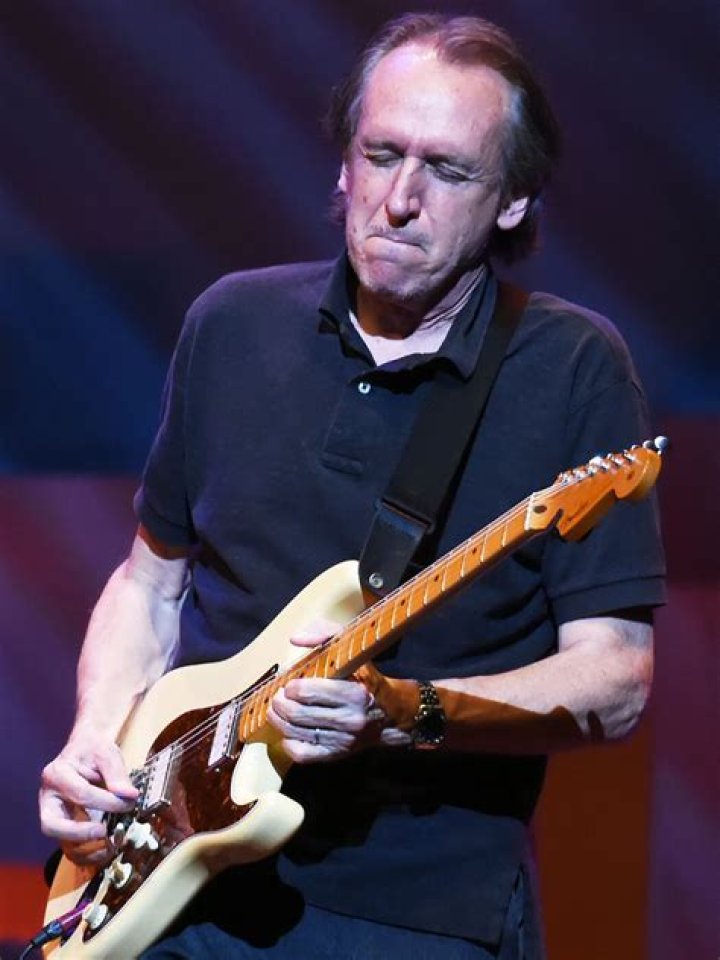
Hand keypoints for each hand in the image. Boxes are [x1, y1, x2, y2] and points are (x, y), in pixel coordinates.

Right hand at [39, 731, 138, 865]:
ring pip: (61, 842)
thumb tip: (128, 795)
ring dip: (87, 849)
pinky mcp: (64, 828)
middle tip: (104, 832)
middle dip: (79, 833)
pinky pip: (70, 848)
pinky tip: (107, 850)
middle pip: (52, 824)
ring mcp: (54, 815)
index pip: (80, 793)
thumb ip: (116, 774)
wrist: (86, 751)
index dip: (107, 802)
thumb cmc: (93, 750)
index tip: (129, 802)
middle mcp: (48, 798)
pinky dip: (88, 855)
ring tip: (112, 844)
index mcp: (56, 774)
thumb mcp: (106, 753)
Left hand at [266, 618, 382, 761]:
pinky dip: (288, 742)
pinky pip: (302, 754)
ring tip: (277, 710)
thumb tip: (295, 639)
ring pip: (295, 733)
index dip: (291, 686)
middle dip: (280, 703)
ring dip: (278, 720)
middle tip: (278, 696)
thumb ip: (325, 634)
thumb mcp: (353, 650)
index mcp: (355, 693)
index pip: (307, 692)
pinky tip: (289, 730)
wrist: (391, 714)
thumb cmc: (367, 678)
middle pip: (297, 713)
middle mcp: (351, 720)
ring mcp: (343, 741)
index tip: (290, 682)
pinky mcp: (336, 755)